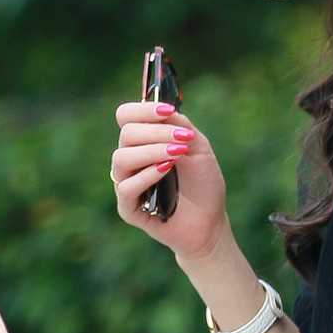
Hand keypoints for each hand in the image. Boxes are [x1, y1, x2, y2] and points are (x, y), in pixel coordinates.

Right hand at [111, 99, 228, 258]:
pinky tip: (166, 170)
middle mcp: (130, 160)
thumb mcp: (197, 146)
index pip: (126, 117)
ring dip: (151, 151)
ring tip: (177, 154)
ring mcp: (126, 184)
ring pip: (122, 159)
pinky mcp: (128, 208)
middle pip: (126, 134)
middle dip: (156, 132)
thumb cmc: (203, 184)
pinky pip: (126, 187)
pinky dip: (147, 176)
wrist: (211, 222)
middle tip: (183, 139)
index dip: (143, 110)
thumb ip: (179, 124)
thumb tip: (162, 109)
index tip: (167, 110)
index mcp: (142, 142)